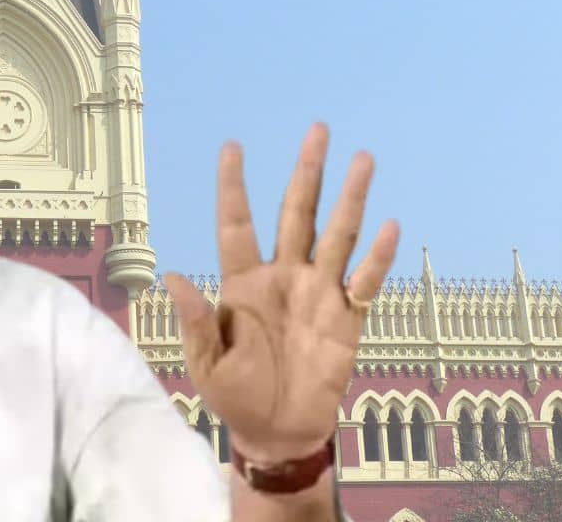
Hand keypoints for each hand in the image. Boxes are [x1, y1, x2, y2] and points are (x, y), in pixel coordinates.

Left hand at [167, 123, 398, 463]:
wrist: (278, 432)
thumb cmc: (235, 396)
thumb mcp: (206, 362)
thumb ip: (195, 320)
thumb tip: (172, 277)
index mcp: (242, 283)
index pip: (236, 225)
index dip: (233, 187)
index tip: (233, 146)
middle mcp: (283, 277)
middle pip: (296, 213)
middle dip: (306, 172)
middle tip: (318, 130)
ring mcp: (318, 293)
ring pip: (337, 235)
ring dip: (351, 198)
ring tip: (363, 159)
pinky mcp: (348, 318)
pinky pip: (366, 281)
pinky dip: (378, 257)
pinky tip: (389, 227)